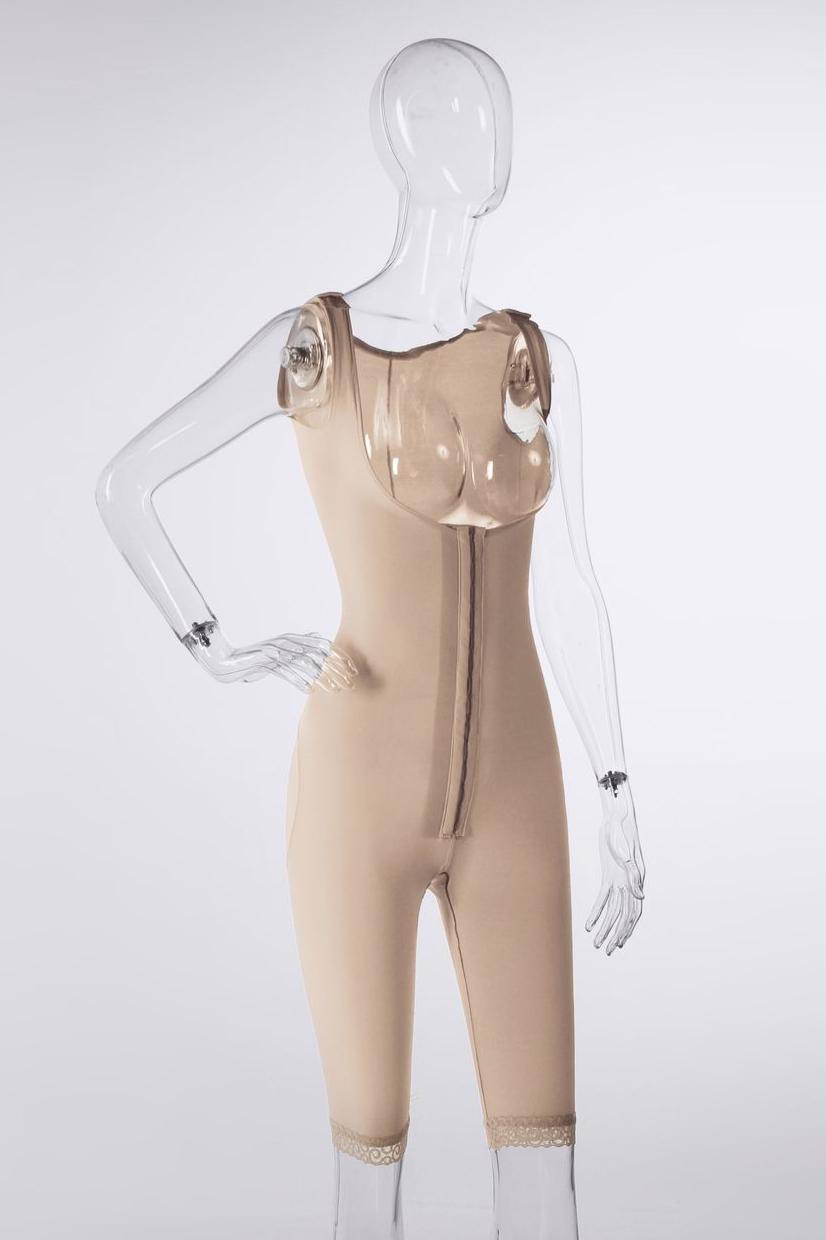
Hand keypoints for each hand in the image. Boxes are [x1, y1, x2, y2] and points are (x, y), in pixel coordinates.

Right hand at [183, 623, 357, 692]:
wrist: (230, 661)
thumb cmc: (258, 659)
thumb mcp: (280, 652)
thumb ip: (298, 646)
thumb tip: (315, 641)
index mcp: (293, 640)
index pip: (321, 647)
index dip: (338, 657)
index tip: (353, 669)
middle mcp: (287, 643)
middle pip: (317, 655)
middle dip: (336, 668)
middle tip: (351, 681)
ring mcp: (277, 651)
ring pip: (305, 664)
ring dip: (322, 678)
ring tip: (336, 689)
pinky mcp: (267, 660)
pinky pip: (286, 671)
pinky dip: (298, 680)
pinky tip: (309, 690)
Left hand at [585, 781, 644, 955]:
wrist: (617, 817)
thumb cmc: (622, 832)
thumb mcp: (626, 852)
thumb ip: (634, 875)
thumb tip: (641, 897)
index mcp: (635, 882)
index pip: (632, 912)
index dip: (625, 928)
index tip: (618, 943)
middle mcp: (629, 884)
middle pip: (622, 915)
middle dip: (613, 933)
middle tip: (604, 951)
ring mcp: (619, 881)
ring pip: (613, 910)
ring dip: (606, 927)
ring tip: (597, 943)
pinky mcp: (609, 875)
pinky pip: (603, 898)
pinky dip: (597, 911)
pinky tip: (590, 924)